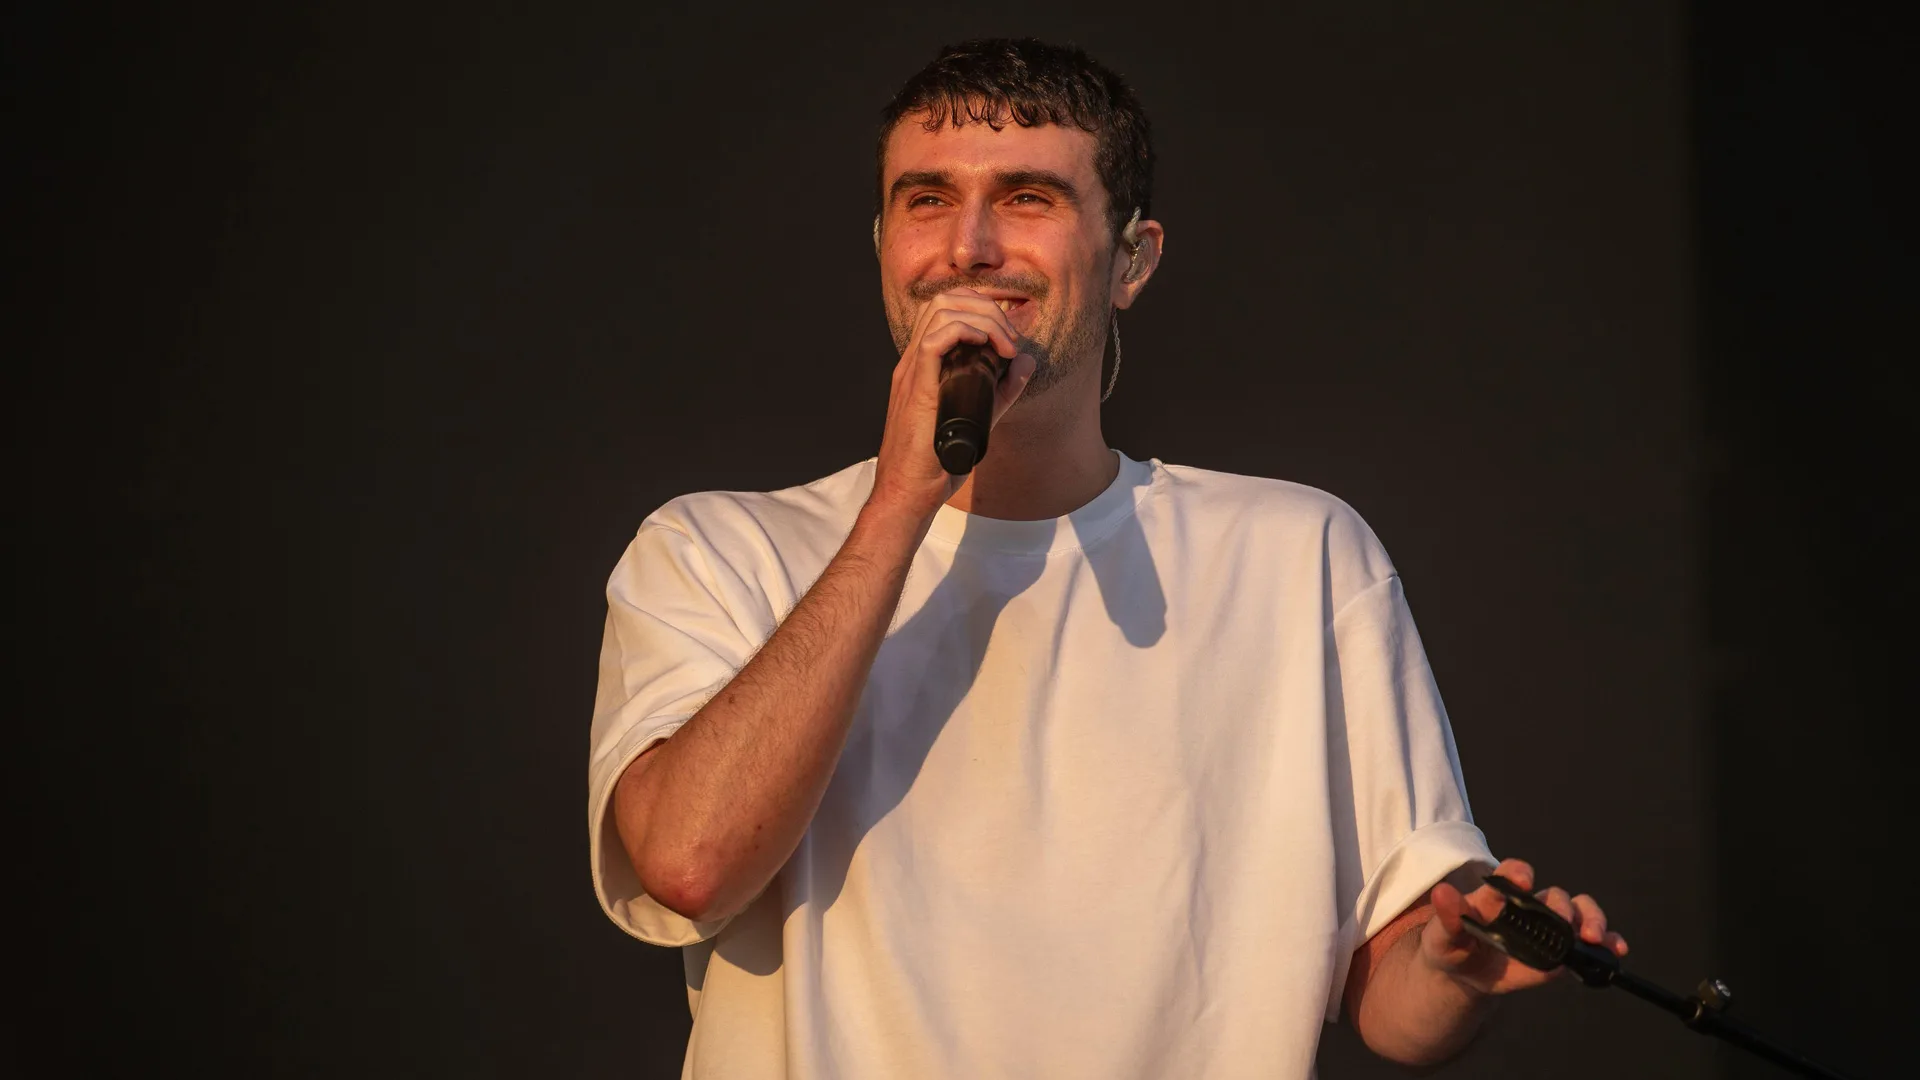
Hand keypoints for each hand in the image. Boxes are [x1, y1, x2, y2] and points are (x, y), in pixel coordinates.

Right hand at [867, 288, 1035, 517]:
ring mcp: (912, 371)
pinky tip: (988, 346)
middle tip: (1011, 339)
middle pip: (944, 300)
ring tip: (1006, 344)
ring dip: (983, 318)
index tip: (1008, 336)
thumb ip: (1002, 391)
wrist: (909, 492)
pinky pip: (935, 339)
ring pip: (941, 310)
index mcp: (923, 364)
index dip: (981, 308)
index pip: (945, 310)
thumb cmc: (936, 462)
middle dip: (987, 308)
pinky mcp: (916, 387)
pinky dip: (967, 331)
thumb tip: (1027, 362)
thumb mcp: (980, 417)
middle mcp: (914, 361)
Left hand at [1419, 857, 1629, 995]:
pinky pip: (1590, 945)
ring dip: (1592, 920)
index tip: (1522, 879)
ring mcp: (1550, 928)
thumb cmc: (1452, 944)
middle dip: (1563, 906)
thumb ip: (1447, 916)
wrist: (1465, 974)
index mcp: (1500, 894)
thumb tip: (1442, 893)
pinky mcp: (1562, 952)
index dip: (1518, 873)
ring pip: (1580, 912)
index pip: (1513, 874)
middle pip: (1555, 896)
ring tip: (1594, 937)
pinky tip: (1615, 950)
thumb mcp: (1442, 935)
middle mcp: (1530, 906)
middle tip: (1565, 920)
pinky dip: (1607, 944)